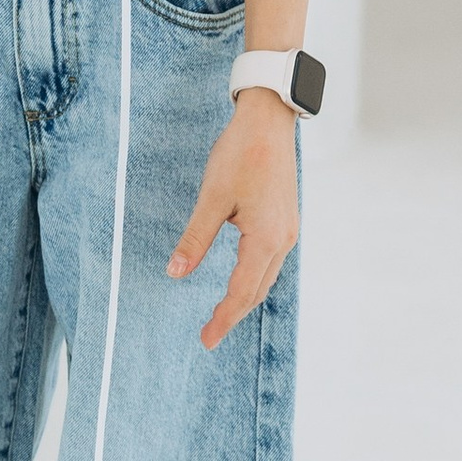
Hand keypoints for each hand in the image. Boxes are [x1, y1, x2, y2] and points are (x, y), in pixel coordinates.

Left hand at [168, 91, 298, 348]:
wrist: (269, 120)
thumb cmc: (241, 153)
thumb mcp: (212, 197)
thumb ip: (194, 239)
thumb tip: (175, 272)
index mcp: (266, 239)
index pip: (242, 292)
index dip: (223, 319)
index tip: (205, 339)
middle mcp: (282, 240)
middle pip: (257, 290)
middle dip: (233, 314)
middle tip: (208, 334)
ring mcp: (287, 230)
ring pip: (265, 277)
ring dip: (244, 298)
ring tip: (221, 314)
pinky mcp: (284, 220)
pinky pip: (270, 261)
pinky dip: (253, 278)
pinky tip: (239, 279)